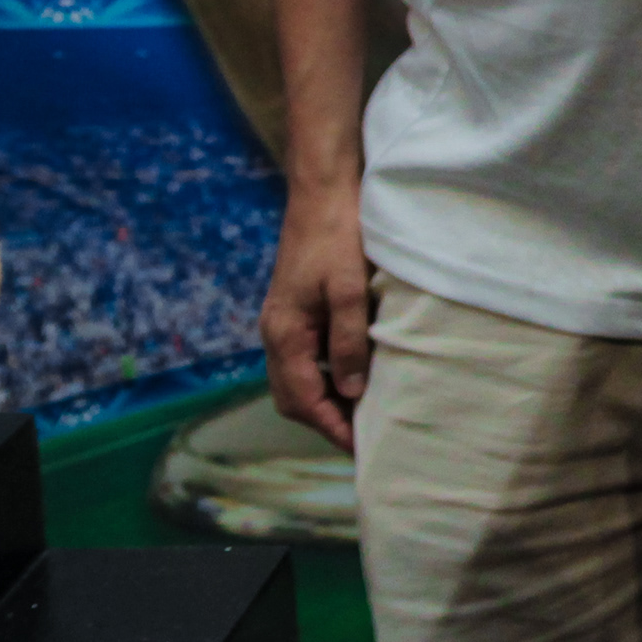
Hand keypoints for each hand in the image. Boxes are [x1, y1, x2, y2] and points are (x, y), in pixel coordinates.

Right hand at [259, 176, 373, 452]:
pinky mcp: (294, 311)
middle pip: (294, 398)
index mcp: (284, 334)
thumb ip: (350, 343)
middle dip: (326, 421)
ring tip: (364, 413)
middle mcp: (275, 334)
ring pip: (298, 380)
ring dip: (326, 400)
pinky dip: (325, 376)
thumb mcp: (350, 290)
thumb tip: (352, 392)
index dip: (332, 428)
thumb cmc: (337, 236)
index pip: (303, 401)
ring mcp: (282, 322)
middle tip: (365, 436)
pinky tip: (355, 374)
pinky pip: (304, 358)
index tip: (361, 450)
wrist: (322, 192)